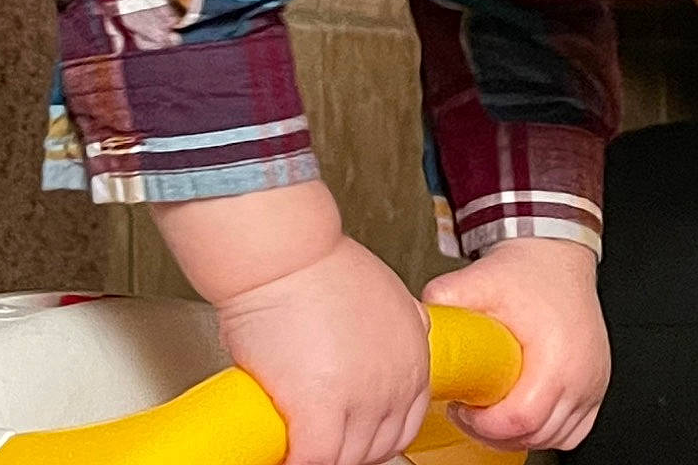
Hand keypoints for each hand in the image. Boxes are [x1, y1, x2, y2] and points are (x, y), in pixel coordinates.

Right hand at [215, 235, 432, 464]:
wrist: (285, 252)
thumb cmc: (317, 263)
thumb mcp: (383, 290)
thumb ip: (399, 322)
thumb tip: (392, 338)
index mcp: (414, 357)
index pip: (406, 425)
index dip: (374, 436)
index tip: (351, 435)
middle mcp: (396, 382)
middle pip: (376, 447)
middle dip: (346, 448)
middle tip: (319, 438)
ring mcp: (362, 398)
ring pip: (345, 458)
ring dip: (321, 454)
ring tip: (297, 439)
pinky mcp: (320, 408)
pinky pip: (313, 458)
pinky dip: (295, 459)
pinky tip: (283, 449)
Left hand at [422, 237, 608, 451]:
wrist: (557, 257)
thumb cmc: (529, 272)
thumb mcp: (483, 279)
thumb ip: (448, 295)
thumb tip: (421, 315)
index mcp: (556, 358)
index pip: (521, 419)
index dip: (485, 425)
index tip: (464, 408)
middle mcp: (581, 376)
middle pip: (537, 434)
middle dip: (496, 432)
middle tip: (470, 411)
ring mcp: (592, 385)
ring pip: (556, 437)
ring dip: (520, 435)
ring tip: (492, 411)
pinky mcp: (595, 387)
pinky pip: (572, 430)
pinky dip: (545, 430)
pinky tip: (520, 414)